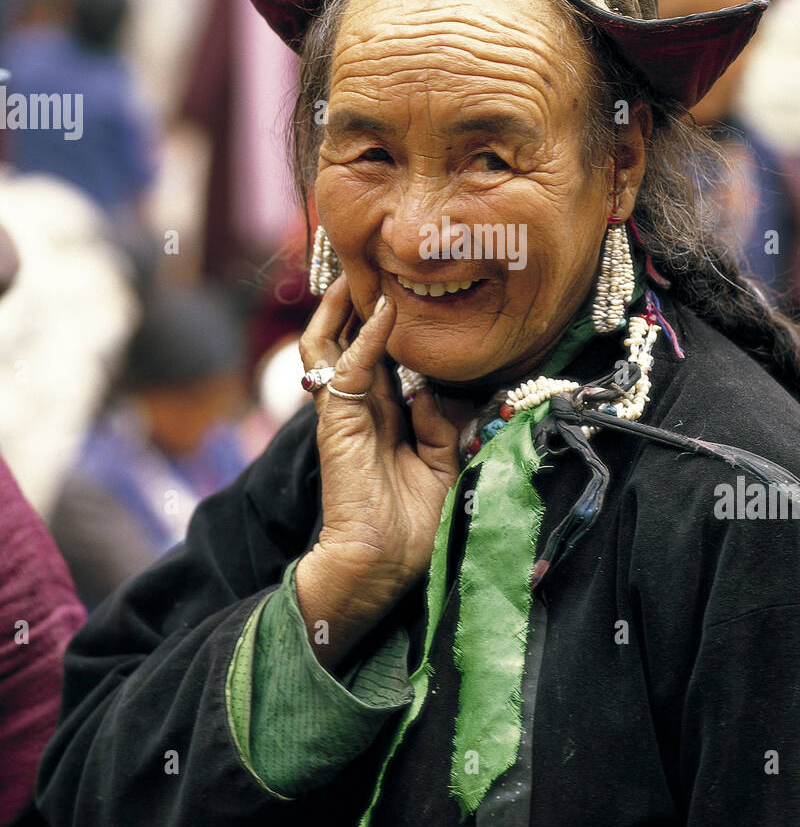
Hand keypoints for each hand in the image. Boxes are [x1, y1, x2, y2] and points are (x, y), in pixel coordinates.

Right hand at [295, 273, 459, 666]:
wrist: (381, 567)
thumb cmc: (413, 526)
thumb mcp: (443, 464)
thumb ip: (439, 422)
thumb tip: (431, 388)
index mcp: (384, 418)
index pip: (380, 358)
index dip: (385, 324)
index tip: (404, 287)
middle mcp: (361, 409)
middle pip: (348, 340)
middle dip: (354, 301)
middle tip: (366, 260)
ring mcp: (344, 414)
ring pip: (330, 345)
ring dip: (342, 306)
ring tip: (354, 268)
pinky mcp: (338, 423)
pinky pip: (348, 369)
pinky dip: (366, 337)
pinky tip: (384, 311)